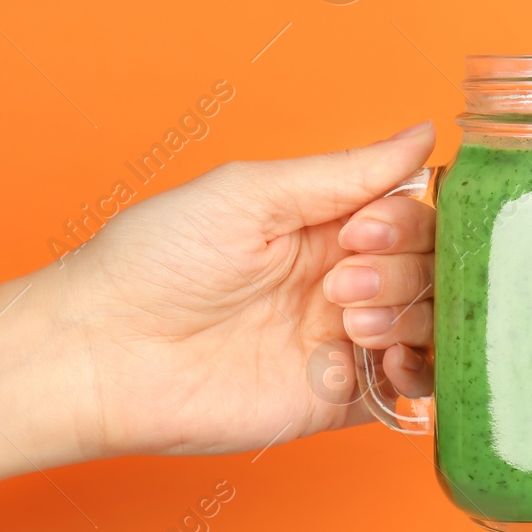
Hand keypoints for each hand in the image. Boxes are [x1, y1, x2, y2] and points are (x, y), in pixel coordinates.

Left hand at [55, 122, 437, 458]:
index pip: (413, 215)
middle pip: (430, 268)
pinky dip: (417, 372)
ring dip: (407, 316)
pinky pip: (410, 389)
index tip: (362, 232)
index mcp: (326, 224)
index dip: (407, 223)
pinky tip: (385, 360)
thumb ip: (347, 172)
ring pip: (429, 323)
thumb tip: (423, 133)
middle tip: (339, 282)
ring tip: (348, 320)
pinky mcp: (337, 398)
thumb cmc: (156, 260)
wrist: (101, 352)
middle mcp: (343, 279)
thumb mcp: (253, 193)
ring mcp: (342, 340)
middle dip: (402, 271)